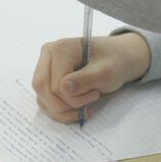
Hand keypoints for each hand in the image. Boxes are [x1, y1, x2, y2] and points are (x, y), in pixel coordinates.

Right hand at [32, 32, 150, 123]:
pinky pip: (46, 102)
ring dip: (63, 111)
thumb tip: (63, 88)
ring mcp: (46, 69)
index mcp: (60, 49)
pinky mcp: (48, 82)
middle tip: (86, 106)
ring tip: (84, 108)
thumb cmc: (114, 61)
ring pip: (42, 98)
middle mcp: (48, 56)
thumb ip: (86, 79)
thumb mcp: (106, 71)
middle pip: (42, 89)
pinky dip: (61, 112)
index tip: (95, 95)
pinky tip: (77, 111)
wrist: (118, 59)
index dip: (74, 97)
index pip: (56, 83)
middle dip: (64, 106)